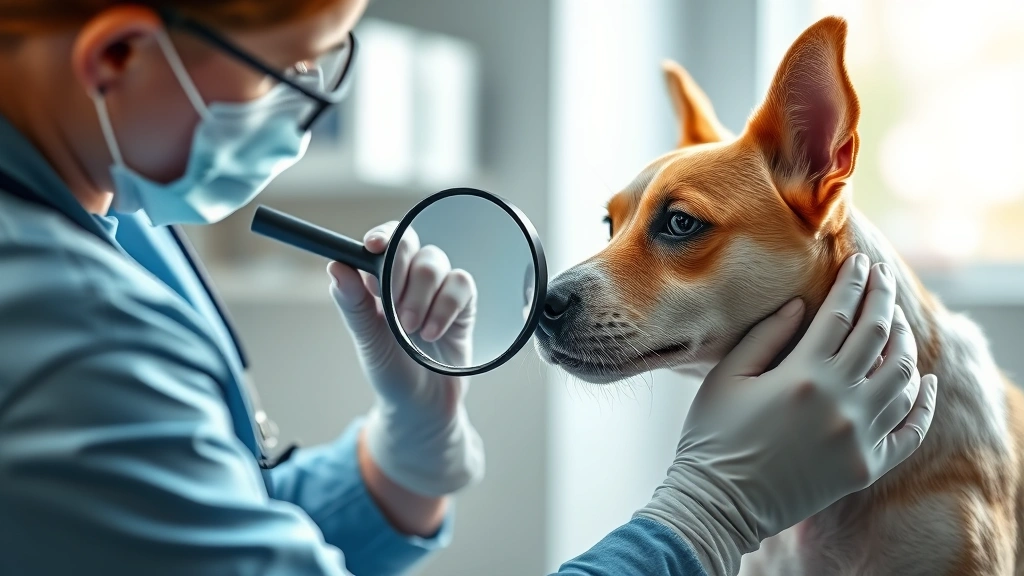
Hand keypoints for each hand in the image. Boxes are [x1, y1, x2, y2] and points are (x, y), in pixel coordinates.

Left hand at [328, 222, 483, 497]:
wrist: (423, 408)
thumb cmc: (391, 372)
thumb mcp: (367, 340)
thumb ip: (353, 304)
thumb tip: (335, 267)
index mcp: (381, 281)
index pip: (384, 241)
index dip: (382, 236)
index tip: (373, 247)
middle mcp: (410, 280)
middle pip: (411, 243)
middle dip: (399, 269)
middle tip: (391, 303)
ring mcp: (439, 291)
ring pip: (435, 262)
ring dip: (420, 295)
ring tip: (410, 329)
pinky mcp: (464, 306)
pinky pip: (461, 285)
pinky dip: (445, 308)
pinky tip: (432, 334)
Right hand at [636, 253, 937, 575]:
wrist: (720, 503)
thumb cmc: (713, 436)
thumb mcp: (727, 377)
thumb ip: (766, 336)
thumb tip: (802, 304)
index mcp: (802, 375)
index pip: (840, 314)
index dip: (852, 282)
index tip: (859, 260)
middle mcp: (841, 402)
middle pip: (878, 336)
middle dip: (883, 298)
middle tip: (882, 276)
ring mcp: (860, 437)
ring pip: (902, 377)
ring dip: (903, 343)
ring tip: (894, 323)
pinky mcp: (867, 466)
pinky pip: (912, 429)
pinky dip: (923, 402)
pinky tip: (923, 381)